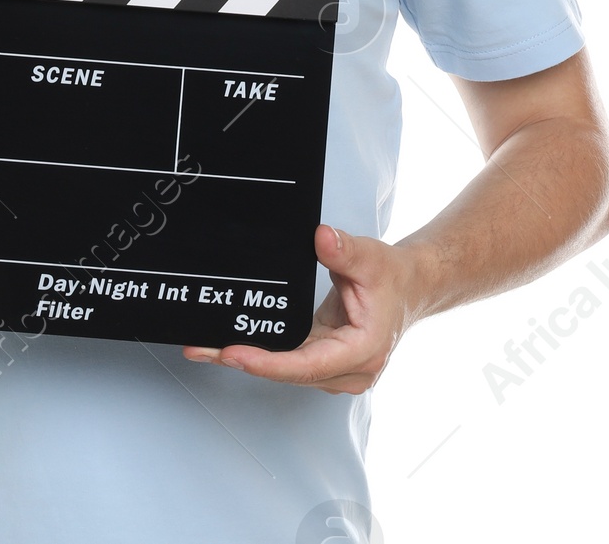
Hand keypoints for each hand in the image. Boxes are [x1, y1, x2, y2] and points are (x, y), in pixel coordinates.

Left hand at [182, 225, 425, 393]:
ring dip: (246, 359)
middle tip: (200, 348)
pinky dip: (260, 352)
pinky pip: (287, 360)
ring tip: (204, 347)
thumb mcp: (372, 257)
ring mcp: (335, 369)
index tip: (233, 354)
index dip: (267, 363)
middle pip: (288, 372)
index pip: (307, 366)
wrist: (408, 287)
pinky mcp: (323, 359)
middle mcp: (348, 370)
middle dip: (244, 361)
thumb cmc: (392, 276)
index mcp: (362, 352)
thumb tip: (321, 237)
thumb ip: (345, 249)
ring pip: (285, 370)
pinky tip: (230, 344)